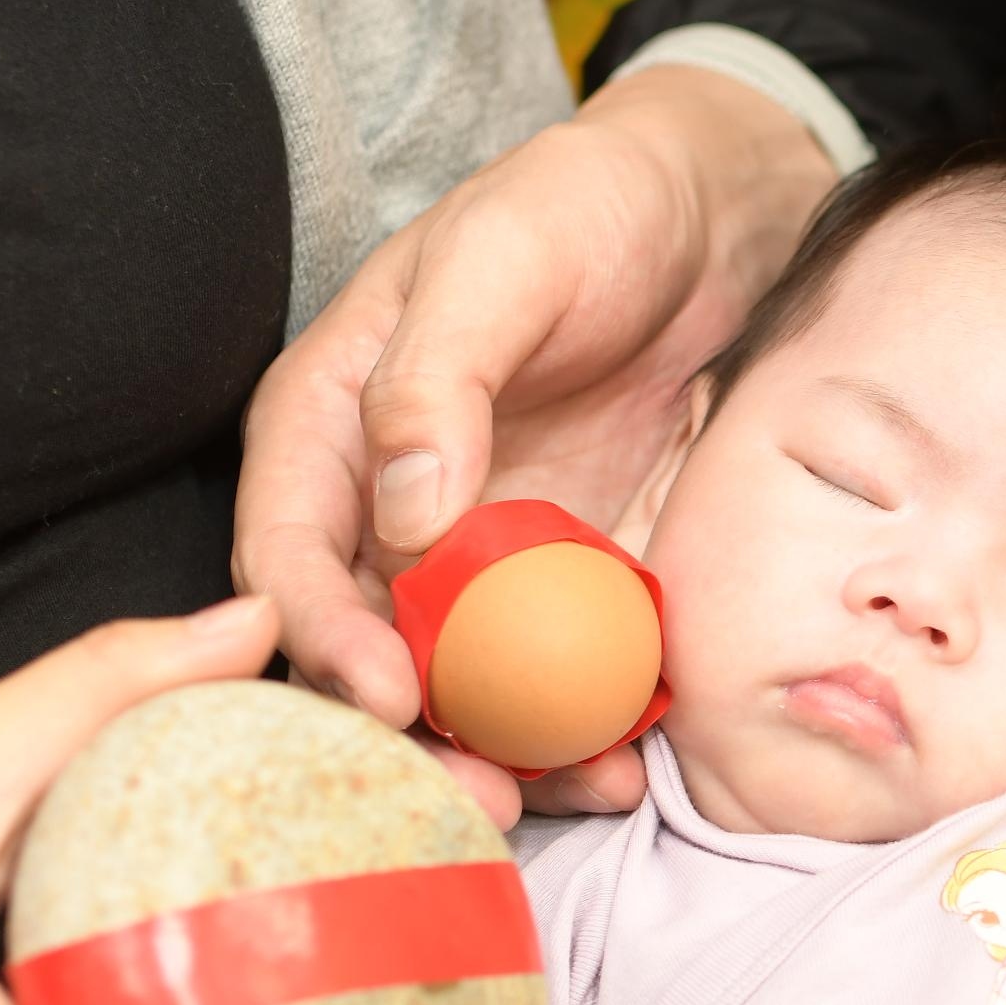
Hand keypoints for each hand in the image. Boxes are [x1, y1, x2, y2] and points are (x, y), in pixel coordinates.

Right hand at [231, 66, 837, 822]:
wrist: (720, 222)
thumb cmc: (586, 207)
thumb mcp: (501, 258)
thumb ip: (436, 377)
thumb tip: (406, 511)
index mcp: (328, 431)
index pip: (284, 554)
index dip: (319, 636)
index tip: (388, 693)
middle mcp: (388, 517)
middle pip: (360, 656)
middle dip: (409, 740)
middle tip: (477, 796)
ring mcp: (482, 567)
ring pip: (460, 695)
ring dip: (503, 759)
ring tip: (571, 794)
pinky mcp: (571, 594)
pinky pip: (560, 687)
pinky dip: (585, 736)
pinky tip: (628, 764)